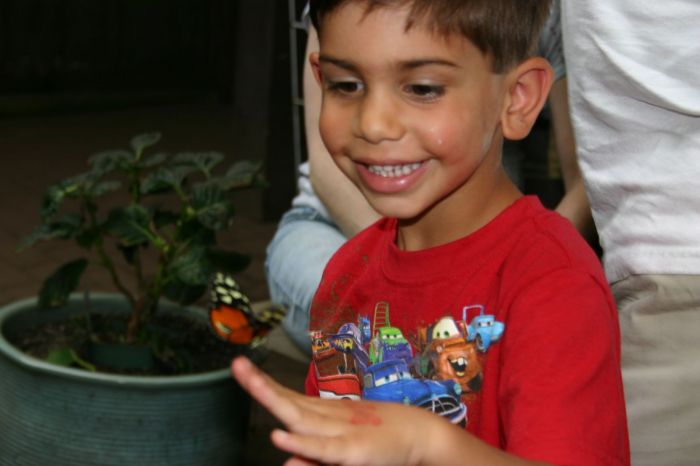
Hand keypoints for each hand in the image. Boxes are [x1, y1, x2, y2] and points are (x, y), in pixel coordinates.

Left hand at [231, 356, 451, 465]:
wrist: (421, 435)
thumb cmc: (381, 439)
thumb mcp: (342, 448)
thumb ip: (313, 454)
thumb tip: (286, 457)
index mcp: (324, 415)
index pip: (288, 398)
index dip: (264, 383)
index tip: (241, 367)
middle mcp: (328, 418)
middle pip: (288, 401)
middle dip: (261, 384)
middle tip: (237, 365)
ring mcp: (340, 432)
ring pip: (300, 418)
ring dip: (274, 400)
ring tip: (251, 382)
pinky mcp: (352, 450)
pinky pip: (323, 449)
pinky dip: (301, 443)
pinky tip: (280, 436)